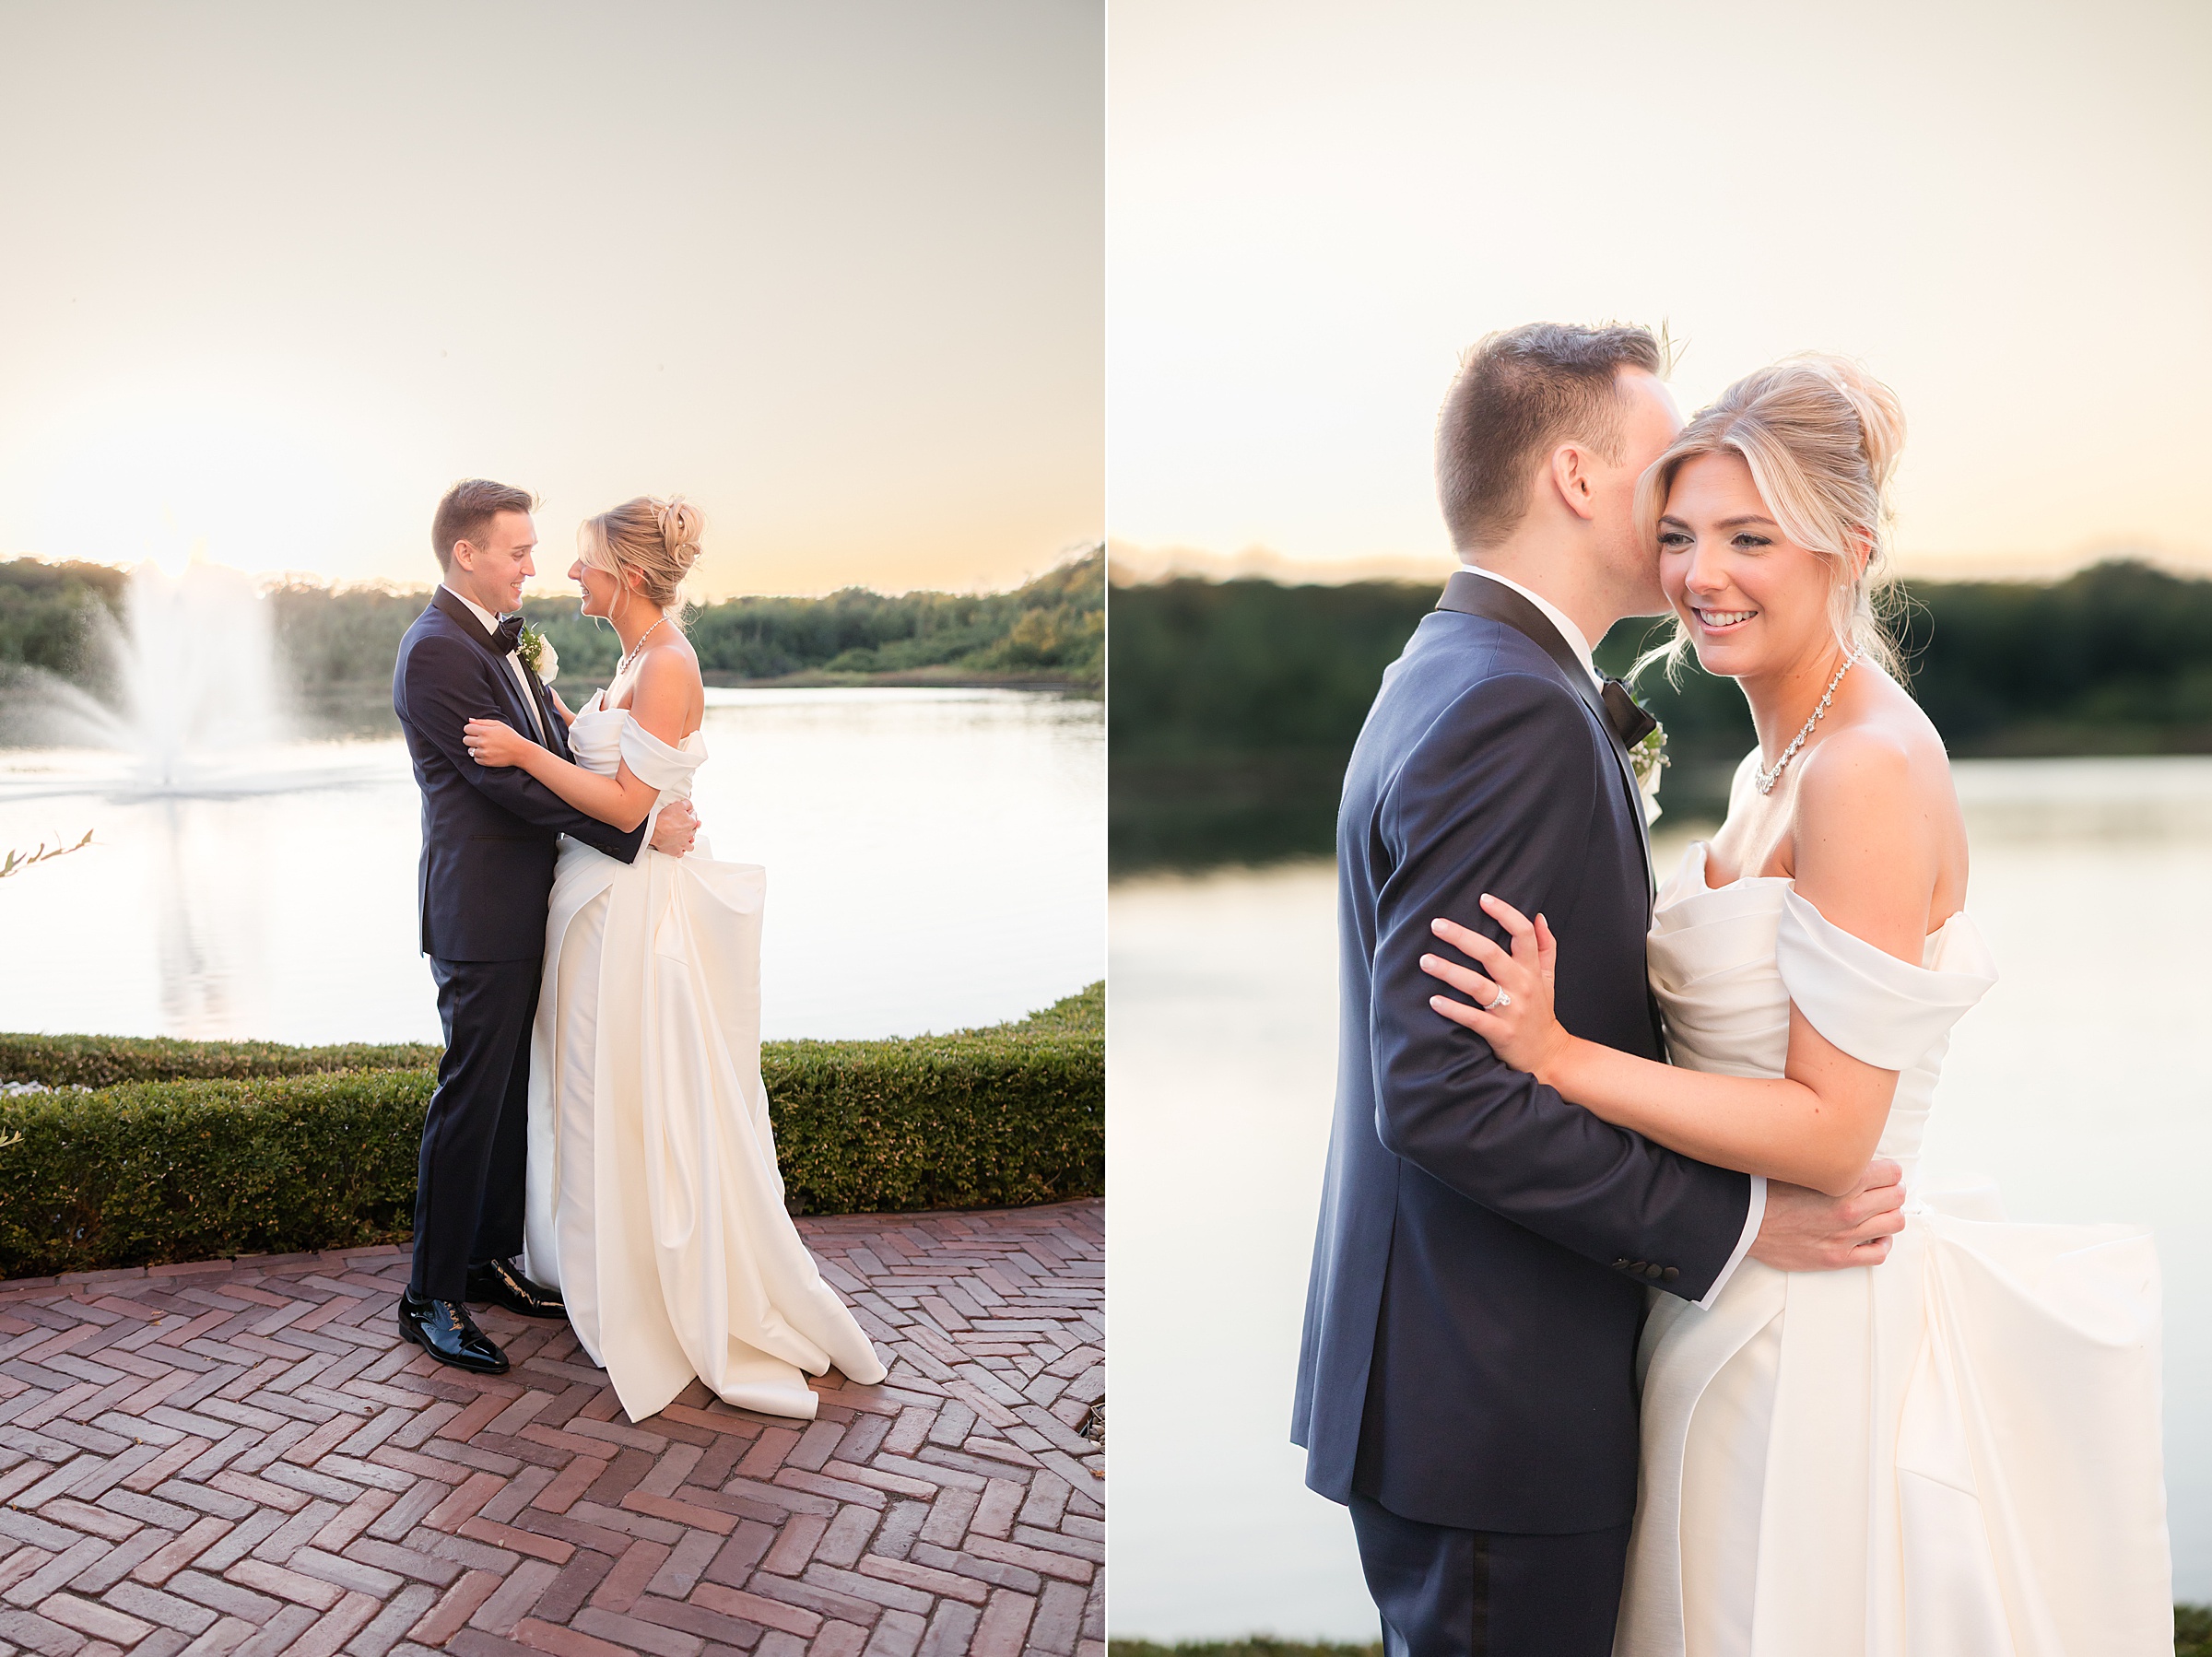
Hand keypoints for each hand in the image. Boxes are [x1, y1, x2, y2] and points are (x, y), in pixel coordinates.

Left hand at [462, 718, 531, 768]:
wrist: (520, 751)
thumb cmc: (510, 736)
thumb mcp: (499, 724)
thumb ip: (483, 721)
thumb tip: (470, 720)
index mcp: (485, 731)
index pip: (467, 729)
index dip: (471, 729)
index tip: (476, 731)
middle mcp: (482, 742)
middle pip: (465, 740)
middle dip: (471, 739)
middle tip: (480, 739)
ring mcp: (484, 753)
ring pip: (469, 750)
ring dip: (475, 748)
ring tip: (486, 747)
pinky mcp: (486, 762)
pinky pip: (475, 759)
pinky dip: (480, 756)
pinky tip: (488, 753)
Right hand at [650, 798, 698, 856]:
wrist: (654, 830)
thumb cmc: (664, 819)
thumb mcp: (678, 805)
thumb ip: (687, 804)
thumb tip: (690, 805)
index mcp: (691, 823)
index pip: (695, 817)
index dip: (690, 814)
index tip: (686, 814)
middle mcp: (689, 835)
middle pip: (693, 831)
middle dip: (689, 828)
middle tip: (683, 826)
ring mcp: (683, 844)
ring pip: (690, 845)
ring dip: (688, 842)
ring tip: (683, 839)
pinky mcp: (675, 851)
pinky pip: (681, 853)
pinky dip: (680, 850)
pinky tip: (677, 847)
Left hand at [1421, 895, 1570, 1079]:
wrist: (1549, 1055)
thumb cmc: (1541, 1012)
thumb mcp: (1548, 979)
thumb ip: (1545, 947)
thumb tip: (1539, 917)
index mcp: (1531, 970)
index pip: (1523, 934)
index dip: (1505, 913)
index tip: (1483, 898)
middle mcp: (1522, 986)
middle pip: (1492, 954)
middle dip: (1462, 938)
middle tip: (1437, 924)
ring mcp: (1511, 1010)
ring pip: (1478, 986)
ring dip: (1450, 972)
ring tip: (1425, 961)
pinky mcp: (1500, 1032)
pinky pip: (1473, 1019)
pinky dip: (1453, 1010)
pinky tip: (1433, 1000)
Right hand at [1747, 1159, 1906, 1271]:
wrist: (1744, 1222)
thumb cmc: (1766, 1190)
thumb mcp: (1799, 1163)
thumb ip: (1828, 1160)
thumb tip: (1845, 1152)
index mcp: (1842, 1180)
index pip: (1891, 1173)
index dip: (1887, 1170)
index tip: (1880, 1172)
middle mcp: (1850, 1208)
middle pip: (1896, 1197)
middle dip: (1891, 1190)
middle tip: (1881, 1190)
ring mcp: (1846, 1235)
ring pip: (1894, 1223)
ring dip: (1890, 1215)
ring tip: (1878, 1211)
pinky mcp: (1838, 1257)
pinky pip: (1879, 1253)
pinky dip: (1881, 1243)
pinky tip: (1872, 1235)